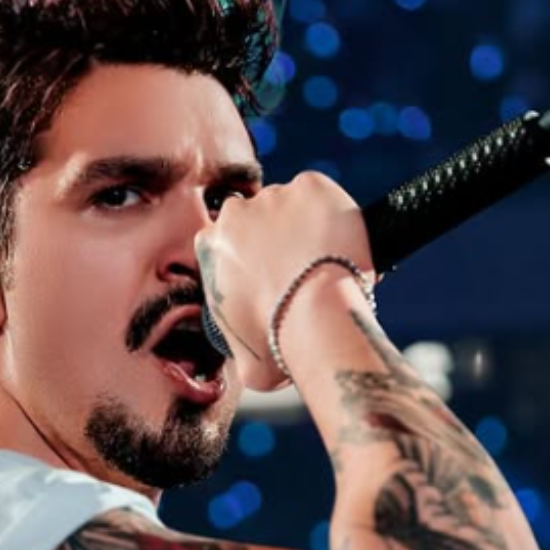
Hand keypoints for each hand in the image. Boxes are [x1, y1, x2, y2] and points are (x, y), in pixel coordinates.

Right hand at [195, 171, 374, 390]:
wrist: (316, 315)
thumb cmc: (277, 341)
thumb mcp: (241, 355)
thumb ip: (237, 346)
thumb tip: (245, 364)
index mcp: (210, 245)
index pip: (228, 240)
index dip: (251, 254)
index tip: (272, 271)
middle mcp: (236, 212)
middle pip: (257, 216)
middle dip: (275, 235)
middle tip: (300, 264)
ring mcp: (275, 195)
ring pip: (291, 203)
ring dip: (305, 222)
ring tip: (324, 256)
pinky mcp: (311, 186)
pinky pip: (320, 192)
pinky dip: (332, 209)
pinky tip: (338, 238)